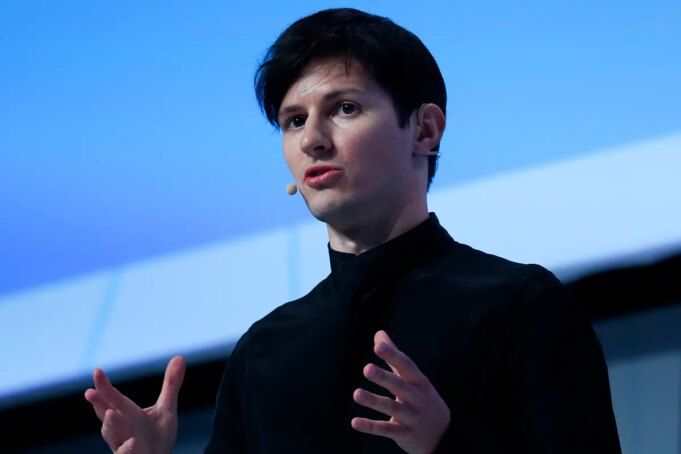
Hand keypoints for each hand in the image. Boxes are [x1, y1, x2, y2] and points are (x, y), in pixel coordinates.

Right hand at [84, 356, 185, 452]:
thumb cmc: (158, 436)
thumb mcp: (167, 409)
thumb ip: (171, 385)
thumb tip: (180, 357)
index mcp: (127, 414)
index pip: (113, 398)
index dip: (104, 386)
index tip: (97, 371)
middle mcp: (121, 429)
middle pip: (107, 415)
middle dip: (99, 404)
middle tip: (89, 392)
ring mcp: (124, 445)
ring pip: (113, 436)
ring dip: (110, 426)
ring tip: (111, 413)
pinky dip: (128, 449)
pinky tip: (133, 442)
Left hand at [351, 331, 449, 453]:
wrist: (444, 435)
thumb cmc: (422, 399)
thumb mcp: (414, 378)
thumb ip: (394, 357)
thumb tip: (379, 333)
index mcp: (419, 382)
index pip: (406, 365)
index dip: (392, 355)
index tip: (378, 345)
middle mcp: (417, 398)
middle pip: (399, 385)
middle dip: (383, 377)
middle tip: (366, 369)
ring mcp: (412, 417)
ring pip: (391, 408)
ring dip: (373, 401)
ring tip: (356, 394)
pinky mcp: (405, 435)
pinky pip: (386, 429)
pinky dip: (370, 426)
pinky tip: (354, 422)